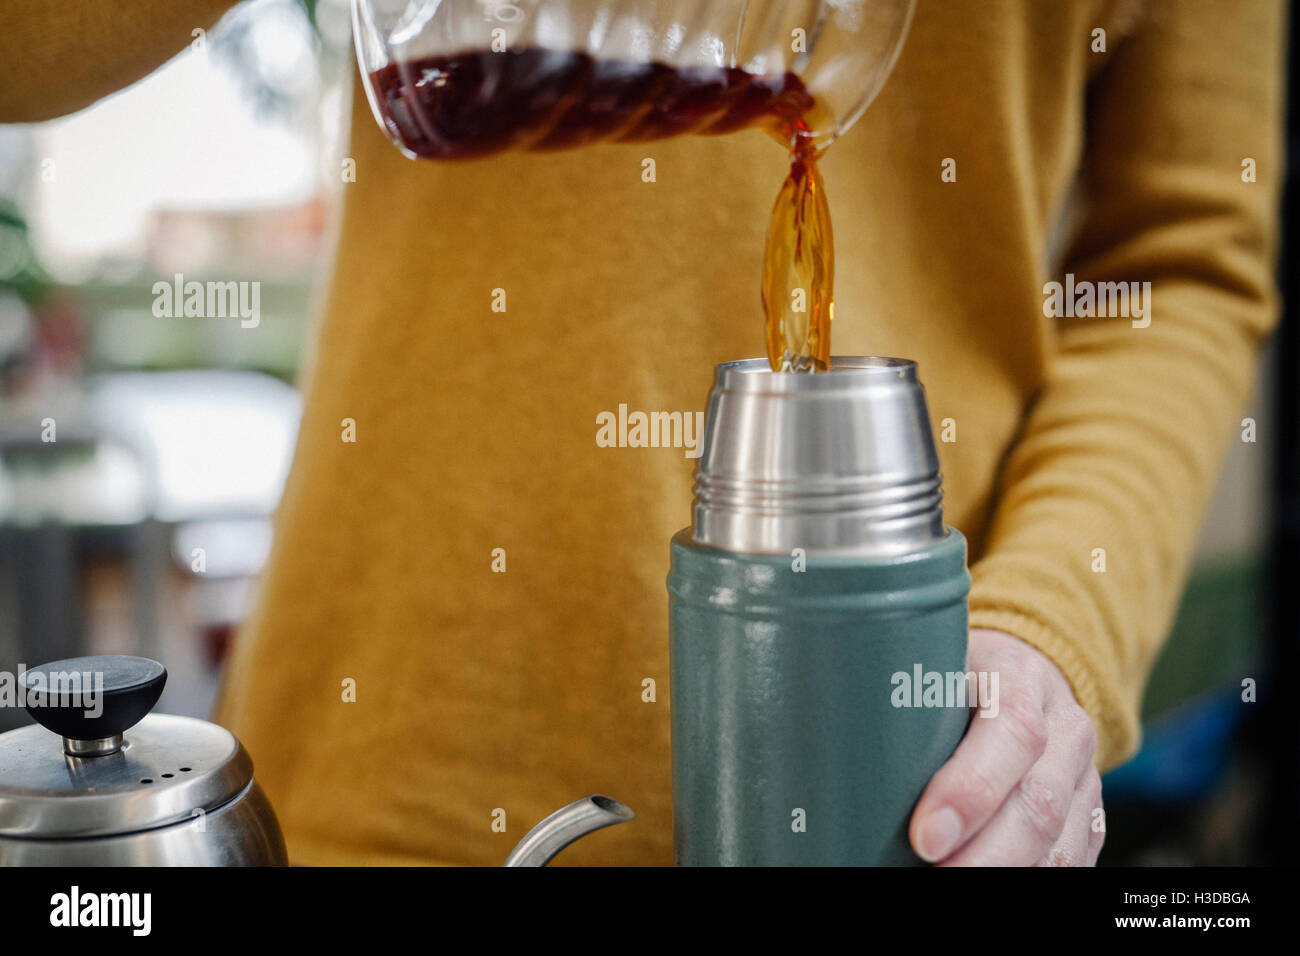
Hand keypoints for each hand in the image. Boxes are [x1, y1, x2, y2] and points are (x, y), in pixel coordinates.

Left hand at [908, 628, 1103, 865]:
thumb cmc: (954, 677)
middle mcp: (1065, 728)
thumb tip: (853, 761)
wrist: (1022, 676)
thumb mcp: (928, 667)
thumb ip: (906, 704)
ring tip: (952, 885)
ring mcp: (1084, 776)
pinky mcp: (1089, 817)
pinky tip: (987, 885)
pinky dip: (1029, 879)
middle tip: (932, 874)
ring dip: (1005, 874)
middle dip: (983, 856)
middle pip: (1037, 803)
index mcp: (1019, 677)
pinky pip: (1071, 862)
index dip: (970, 790)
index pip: (1012, 731)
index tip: (924, 836)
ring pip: (1059, 844)